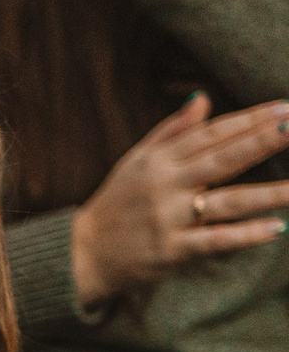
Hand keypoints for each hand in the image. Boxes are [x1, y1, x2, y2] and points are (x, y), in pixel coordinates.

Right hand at [69, 95, 288, 303]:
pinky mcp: (172, 250)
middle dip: (264, 141)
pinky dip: (245, 235)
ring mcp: (170, 219)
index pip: (213, 134)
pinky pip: (215, 240)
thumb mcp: (136, 161)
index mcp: (160, 161)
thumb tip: (204, 98)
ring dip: (269, 193)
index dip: (251, 120)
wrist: (82, 253)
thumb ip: (172, 130)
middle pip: (224, 159)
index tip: (285, 107)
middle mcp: (166, 186)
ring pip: (228, 201)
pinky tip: (276, 228)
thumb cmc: (115, 204)